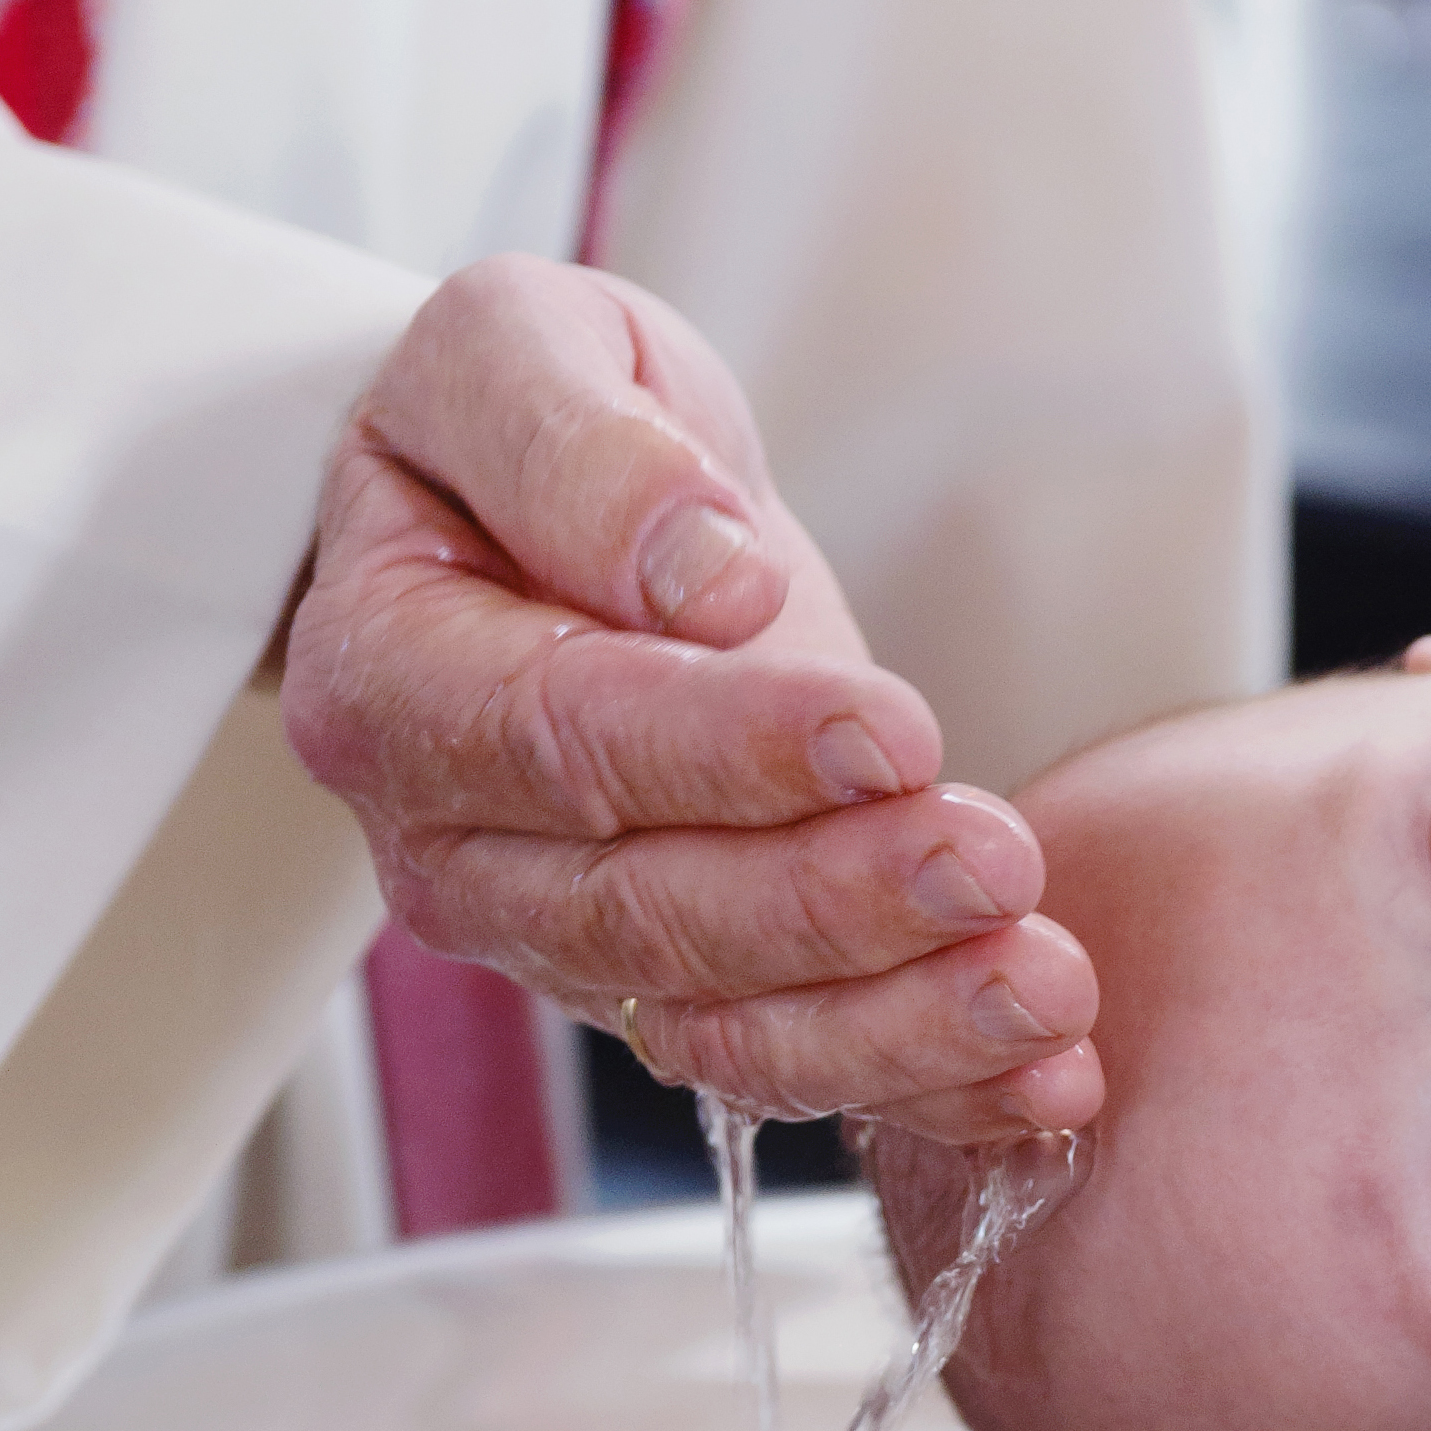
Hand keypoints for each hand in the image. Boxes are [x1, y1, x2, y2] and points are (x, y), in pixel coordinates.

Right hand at [281, 257, 1100, 1139]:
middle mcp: (454, 844)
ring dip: (897, 1025)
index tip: (885, 728)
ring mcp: (558, 937)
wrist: (580, 514)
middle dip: (835, 902)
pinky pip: (788, 1065)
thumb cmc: (537, 424)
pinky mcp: (675, 985)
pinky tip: (1043, 1083)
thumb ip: (579, 442)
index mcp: (387, 677)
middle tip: (993, 864)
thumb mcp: (523, 343)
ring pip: (719, 1023)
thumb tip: (698, 572)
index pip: (559, 738)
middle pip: (645, 910)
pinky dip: (922, 1086)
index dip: (724, 748)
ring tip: (1043, 992)